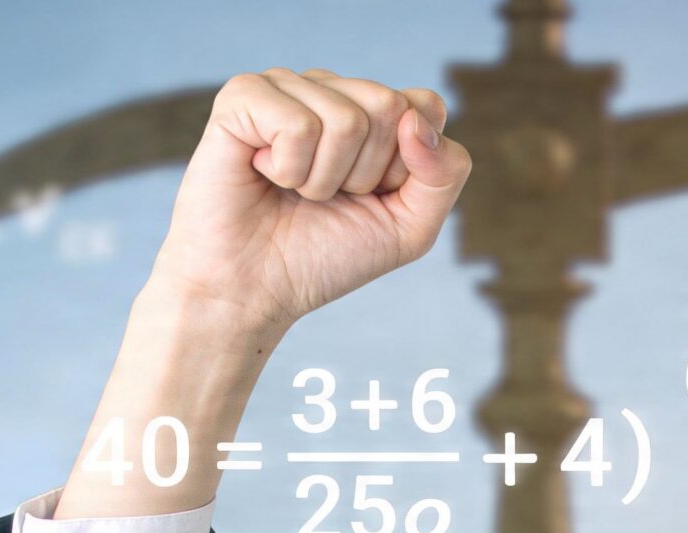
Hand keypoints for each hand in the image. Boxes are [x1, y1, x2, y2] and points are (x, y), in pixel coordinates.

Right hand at [147, 67, 470, 335]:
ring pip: (346, 118)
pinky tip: (263, 174)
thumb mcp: (409, 227)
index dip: (405, 167)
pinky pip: (298, 125)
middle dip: (364, 174)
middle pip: (389, 106)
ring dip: (322, 179)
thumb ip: (444, 173)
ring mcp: (285, 86)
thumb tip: (414, 121)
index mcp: (369, 110)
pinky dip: (288, 169)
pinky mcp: (243, 95)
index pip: (425, 106)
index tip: (369, 196)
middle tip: (324, 197)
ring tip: (292, 190)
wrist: (251, 291)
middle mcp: (328, 88)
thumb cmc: (324, 257)